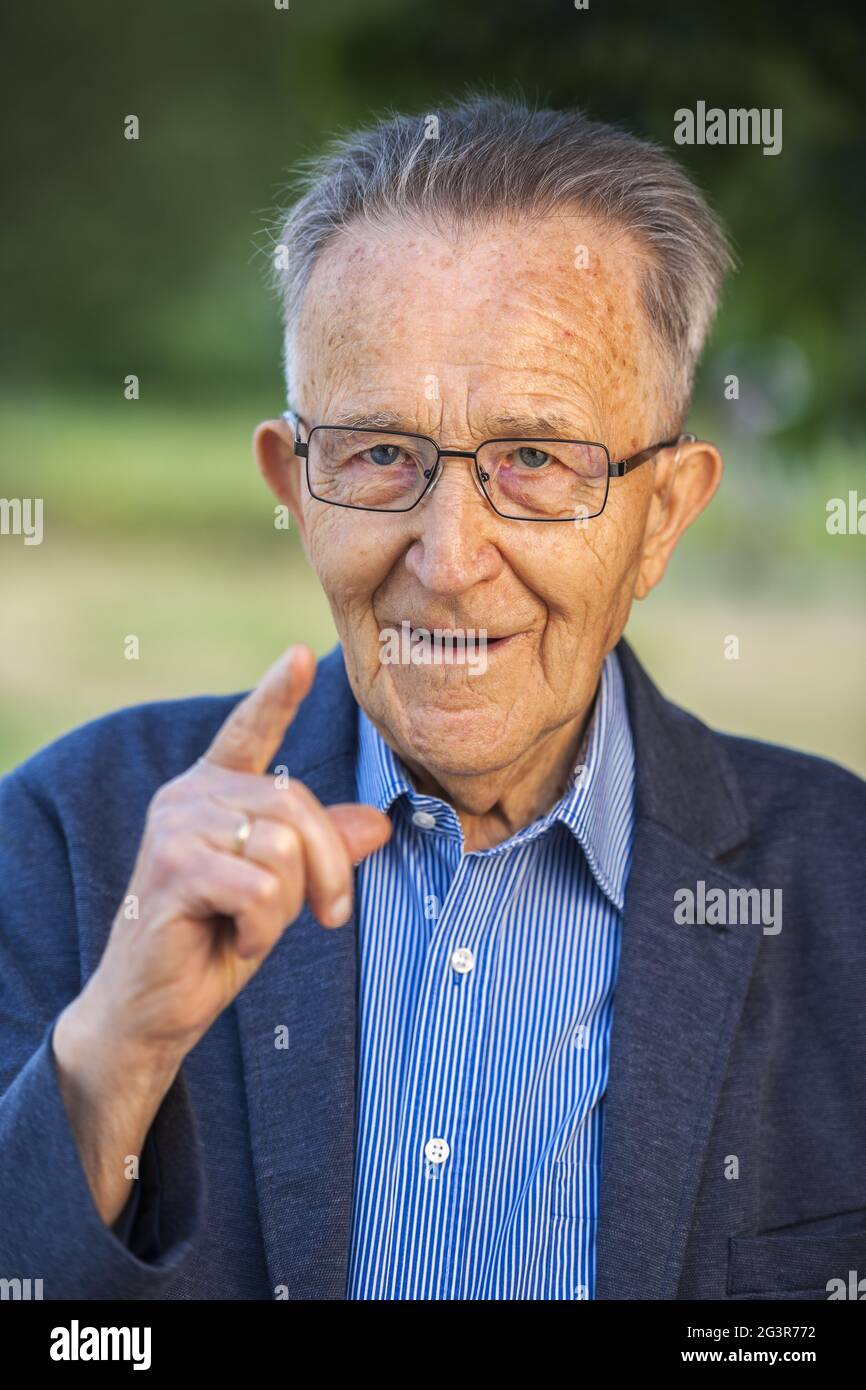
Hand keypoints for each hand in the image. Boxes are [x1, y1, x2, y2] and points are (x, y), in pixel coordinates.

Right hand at [78, 644, 390, 1059]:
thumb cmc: (214, 942)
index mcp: (213, 791)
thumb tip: (379, 822)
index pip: (249, 730)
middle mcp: (190, 796)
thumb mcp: (281, 891)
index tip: (302, 655)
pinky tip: (234, 941)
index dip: (276, 693)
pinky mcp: (174, 871)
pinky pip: (261, 888)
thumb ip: (321, 851)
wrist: (153, 1009)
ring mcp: (176, 829)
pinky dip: (263, 928)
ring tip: (253, 928)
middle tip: (329, 915)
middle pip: (297, 805)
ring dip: (287, 907)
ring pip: (284, 848)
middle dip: (329, 869)